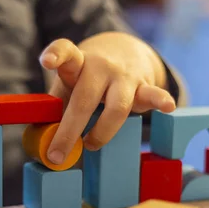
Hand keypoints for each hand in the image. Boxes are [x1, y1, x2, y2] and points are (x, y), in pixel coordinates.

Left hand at [40, 32, 176, 164]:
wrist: (124, 53)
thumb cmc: (86, 79)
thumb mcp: (68, 85)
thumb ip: (56, 109)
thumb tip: (40, 145)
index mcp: (77, 63)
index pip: (66, 52)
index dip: (56, 55)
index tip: (47, 61)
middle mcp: (101, 67)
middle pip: (85, 98)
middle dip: (70, 131)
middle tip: (57, 155)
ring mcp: (124, 77)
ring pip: (116, 107)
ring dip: (101, 133)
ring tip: (90, 145)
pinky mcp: (144, 87)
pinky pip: (153, 95)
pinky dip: (160, 101)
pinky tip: (168, 106)